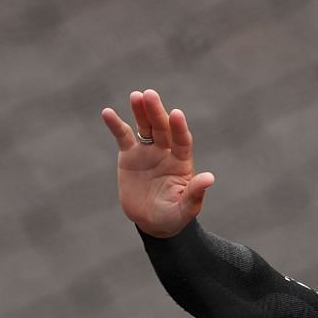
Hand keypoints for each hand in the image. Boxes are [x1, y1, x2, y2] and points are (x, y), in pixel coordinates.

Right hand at [100, 89, 216, 239]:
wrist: (152, 222)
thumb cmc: (173, 217)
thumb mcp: (185, 209)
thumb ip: (194, 193)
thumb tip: (209, 178)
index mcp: (181, 162)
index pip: (182, 141)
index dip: (179, 128)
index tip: (176, 114)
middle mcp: (166, 151)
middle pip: (162, 128)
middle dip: (156, 112)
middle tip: (150, 95)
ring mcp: (148, 151)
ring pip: (145, 127)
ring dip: (141, 111)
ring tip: (136, 96)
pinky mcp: (129, 155)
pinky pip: (122, 137)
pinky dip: (115, 125)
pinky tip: (107, 113)